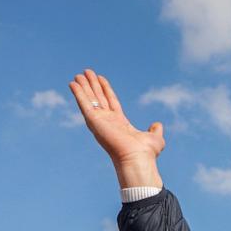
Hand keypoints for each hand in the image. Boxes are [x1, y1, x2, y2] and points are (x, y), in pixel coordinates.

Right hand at [69, 69, 163, 187]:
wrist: (137, 157)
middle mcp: (108, 121)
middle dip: (92, 85)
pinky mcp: (94, 121)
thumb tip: (158, 125)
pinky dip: (78, 94)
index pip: (111, 102)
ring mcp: (99, 121)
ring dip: (84, 87)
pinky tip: (73, 84)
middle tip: (86, 72)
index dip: (105, 89)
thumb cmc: (146, 152)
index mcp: (120, 123)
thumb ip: (155, 130)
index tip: (100, 78)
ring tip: (79, 75)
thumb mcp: (155, 138)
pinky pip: (84, 104)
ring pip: (90, 100)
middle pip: (98, 99)